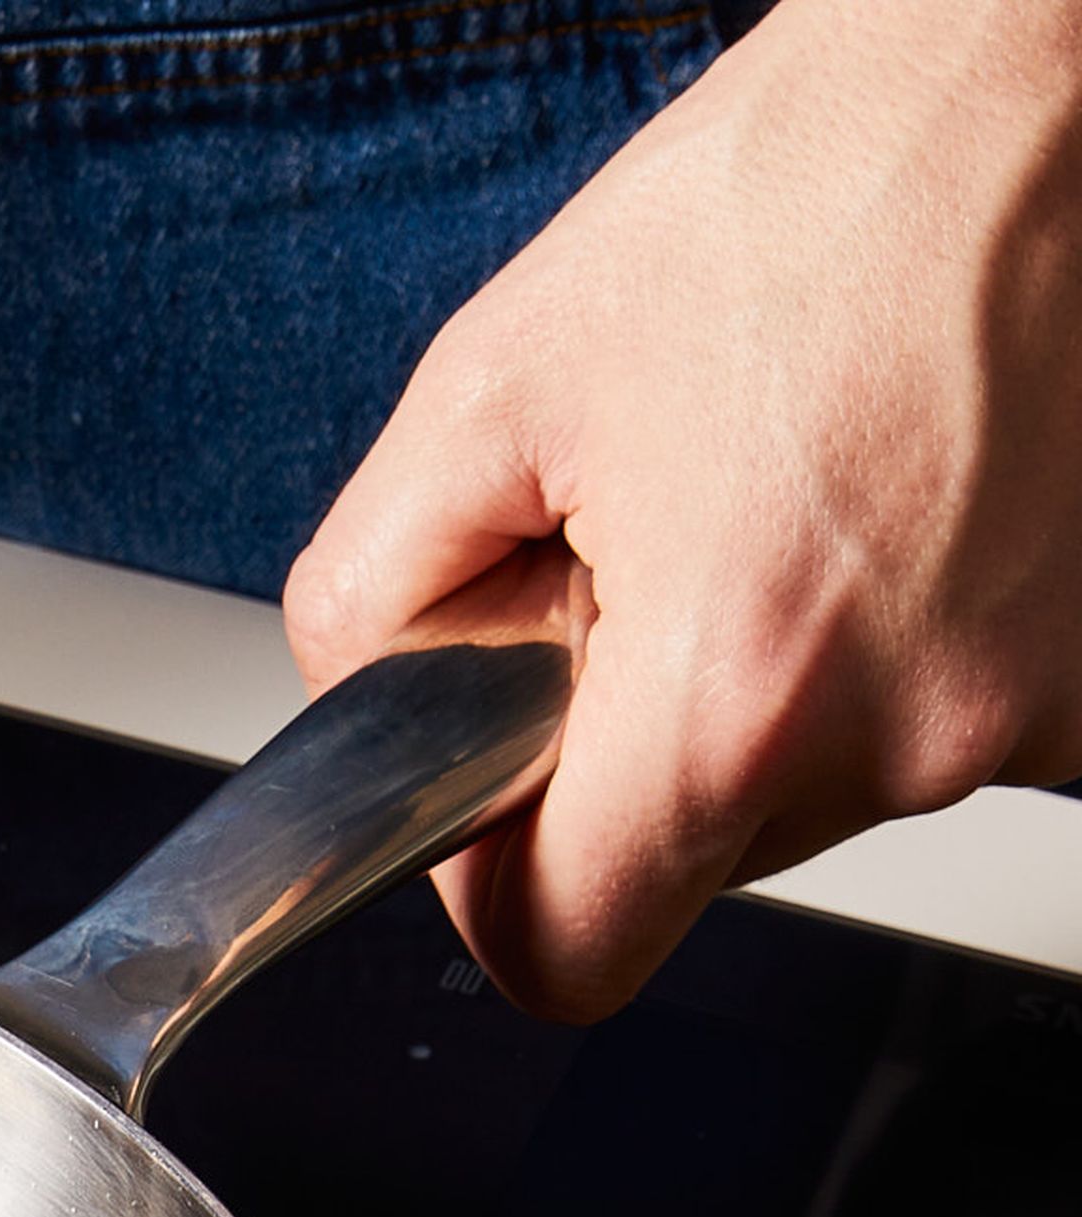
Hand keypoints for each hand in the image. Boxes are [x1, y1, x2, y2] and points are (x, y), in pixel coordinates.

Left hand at [284, 0, 1081, 1020]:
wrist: (1027, 80)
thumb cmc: (794, 195)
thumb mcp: (486, 395)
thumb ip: (377, 615)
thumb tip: (373, 734)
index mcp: (733, 698)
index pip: (563, 956)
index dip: (501, 884)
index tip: (500, 785)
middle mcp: (907, 736)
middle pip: (691, 857)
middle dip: (639, 735)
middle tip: (660, 544)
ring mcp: (1031, 710)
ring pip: (817, 784)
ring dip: (771, 675)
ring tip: (785, 489)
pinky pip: (935, 712)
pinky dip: (890, 632)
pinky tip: (889, 491)